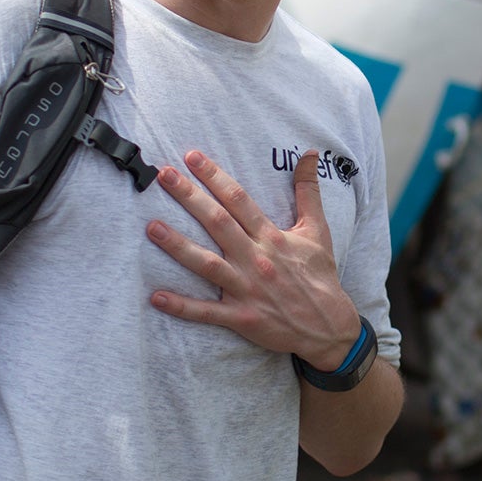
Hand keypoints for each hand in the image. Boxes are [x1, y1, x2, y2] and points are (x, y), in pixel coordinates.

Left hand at [147, 149, 360, 369]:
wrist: (328, 326)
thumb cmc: (320, 276)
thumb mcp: (318, 230)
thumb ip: (308, 191)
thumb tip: (311, 153)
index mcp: (272, 237)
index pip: (239, 200)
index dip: (214, 176)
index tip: (191, 157)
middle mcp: (256, 259)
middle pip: (218, 224)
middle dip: (189, 197)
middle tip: (163, 176)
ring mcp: (247, 289)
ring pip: (207, 265)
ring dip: (178, 246)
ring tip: (152, 227)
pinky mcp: (241, 317)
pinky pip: (207, 312)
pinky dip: (182, 306)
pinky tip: (156, 297)